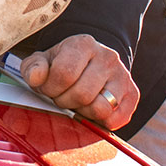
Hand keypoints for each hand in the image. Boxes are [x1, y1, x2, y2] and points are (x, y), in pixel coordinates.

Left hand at [19, 34, 136, 129]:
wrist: (91, 64)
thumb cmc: (64, 64)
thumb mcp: (44, 61)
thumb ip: (33, 67)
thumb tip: (35, 77)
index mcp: (84, 44)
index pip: (64, 73)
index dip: (50, 87)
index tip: (47, 88)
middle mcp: (108, 57)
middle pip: (82, 94)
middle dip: (65, 101)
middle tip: (61, 97)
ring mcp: (123, 76)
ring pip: (100, 108)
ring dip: (83, 112)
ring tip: (76, 102)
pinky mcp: (132, 95)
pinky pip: (115, 119)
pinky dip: (99, 121)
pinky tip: (91, 108)